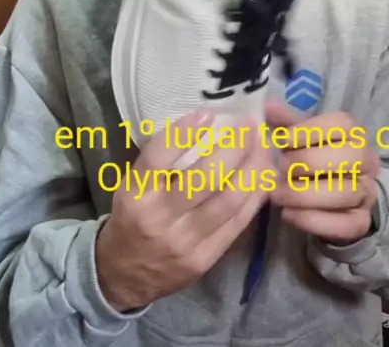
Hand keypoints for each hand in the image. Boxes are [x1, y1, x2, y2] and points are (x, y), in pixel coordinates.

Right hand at [96, 109, 272, 311]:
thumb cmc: (133, 216)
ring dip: (252, 171)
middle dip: (234, 149)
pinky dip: (254, 197)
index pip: (158, 158)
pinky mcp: (204, 260)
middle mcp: (159, 218)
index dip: (184, 133)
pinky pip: (236, 224)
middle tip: (248, 127)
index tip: (208, 114)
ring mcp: (184, 241)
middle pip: (203, 179)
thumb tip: (204, 123)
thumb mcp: (133, 185)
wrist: (124, 274)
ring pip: (228, 202)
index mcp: (135, 194)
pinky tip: (262, 178)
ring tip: (263, 148)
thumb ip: (161, 161)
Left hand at [266, 100, 379, 243]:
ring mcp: (367, 193)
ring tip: (276, 194)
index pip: (342, 124)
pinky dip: (314, 220)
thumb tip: (269, 105)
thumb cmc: (311, 162)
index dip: (310, 130)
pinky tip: (289, 215)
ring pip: (346, 191)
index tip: (281, 139)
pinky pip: (345, 224)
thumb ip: (287, 123)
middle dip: (310, 162)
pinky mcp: (361, 222)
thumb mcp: (300, 139)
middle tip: (280, 168)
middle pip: (350, 156)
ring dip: (306, 194)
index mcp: (354, 135)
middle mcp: (367, 161)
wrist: (327, 202)